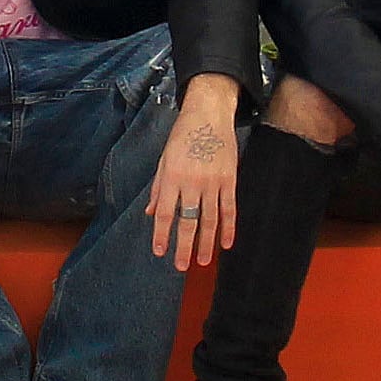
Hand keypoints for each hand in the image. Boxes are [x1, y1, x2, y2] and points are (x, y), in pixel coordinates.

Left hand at [149, 80, 241, 267]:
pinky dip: (229, 227)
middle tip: (181, 266)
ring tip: (203, 261)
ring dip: (207, 242)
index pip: (166, 213)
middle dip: (184, 246)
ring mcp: (213, 181)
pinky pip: (229, 208)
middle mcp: (192, 181)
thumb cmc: (182, 137)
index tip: (160, 252)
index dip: (162, 234)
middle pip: (188, 220)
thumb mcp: (164, 160)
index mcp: (172, 177)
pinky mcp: (230, 179)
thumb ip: (158, 188)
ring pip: (210, 219)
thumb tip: (151, 214)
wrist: (208, 114)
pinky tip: (227, 243)